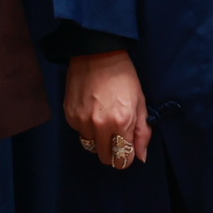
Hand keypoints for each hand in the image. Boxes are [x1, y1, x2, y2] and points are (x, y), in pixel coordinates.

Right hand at [64, 50, 150, 170]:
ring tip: (103, 118)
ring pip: (91, 145)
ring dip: (98, 139)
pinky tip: (92, 110)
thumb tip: (141, 156)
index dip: (127, 157)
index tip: (127, 149)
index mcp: (121, 122)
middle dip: (112, 151)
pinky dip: (86, 127)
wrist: (97, 53)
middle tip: (116, 136)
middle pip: (105, 157)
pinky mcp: (70, 115)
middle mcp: (100, 125)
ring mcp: (82, 121)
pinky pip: (79, 132)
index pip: (122, 159)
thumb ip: (142, 132)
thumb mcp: (140, 102)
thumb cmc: (123, 76)